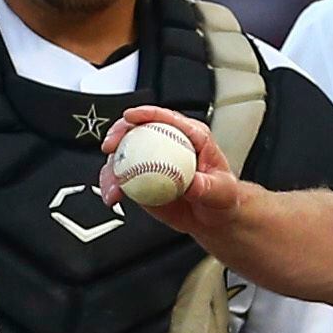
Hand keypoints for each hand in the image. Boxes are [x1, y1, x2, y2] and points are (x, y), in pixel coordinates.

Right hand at [99, 103, 242, 232]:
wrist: (213, 218)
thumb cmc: (222, 196)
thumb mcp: (222, 190)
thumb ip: (207, 186)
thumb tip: (191, 184)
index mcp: (189, 136)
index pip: (167, 118)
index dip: (146, 113)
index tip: (131, 116)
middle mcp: (166, 145)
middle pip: (137, 130)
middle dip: (118, 133)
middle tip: (111, 146)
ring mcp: (151, 162)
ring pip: (123, 156)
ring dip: (111, 168)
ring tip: (112, 187)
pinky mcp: (141, 180)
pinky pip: (121, 179)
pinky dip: (113, 186)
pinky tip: (113, 196)